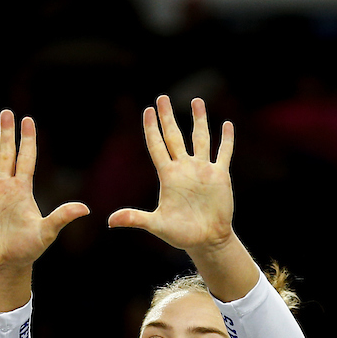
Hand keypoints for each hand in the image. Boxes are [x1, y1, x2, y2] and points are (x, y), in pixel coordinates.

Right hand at [0, 110, 87, 272]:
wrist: (5, 265)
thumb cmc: (28, 250)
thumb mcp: (46, 233)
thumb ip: (61, 217)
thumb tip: (85, 209)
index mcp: (22, 190)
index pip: (25, 159)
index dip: (27, 140)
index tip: (28, 119)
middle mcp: (3, 187)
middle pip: (4, 154)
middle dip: (5, 133)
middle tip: (4, 111)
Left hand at [108, 96, 234, 253]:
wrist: (206, 240)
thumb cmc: (180, 234)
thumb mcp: (156, 225)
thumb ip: (135, 219)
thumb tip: (110, 221)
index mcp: (168, 176)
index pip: (157, 146)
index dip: (152, 129)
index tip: (147, 110)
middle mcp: (184, 168)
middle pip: (174, 136)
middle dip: (168, 117)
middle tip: (162, 97)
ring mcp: (202, 170)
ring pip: (200, 139)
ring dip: (199, 120)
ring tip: (196, 101)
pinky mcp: (219, 176)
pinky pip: (223, 153)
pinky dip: (226, 140)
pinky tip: (226, 124)